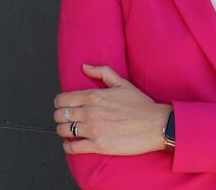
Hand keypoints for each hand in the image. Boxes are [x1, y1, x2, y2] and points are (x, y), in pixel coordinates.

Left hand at [53, 64, 172, 155]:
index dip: (59, 103)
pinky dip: (68, 147)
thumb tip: (84, 67)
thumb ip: (101, 72)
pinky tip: (71, 144)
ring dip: (63, 131)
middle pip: (59, 115)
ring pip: (63, 131)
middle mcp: (89, 112)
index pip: (62, 99)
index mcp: (93, 96)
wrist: (156, 124)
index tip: (63, 106)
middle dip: (60, 117)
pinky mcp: (98, 146)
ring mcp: (93, 130)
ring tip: (68, 131)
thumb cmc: (140, 105)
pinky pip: (73, 147)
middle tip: (65, 119)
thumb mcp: (121, 83)